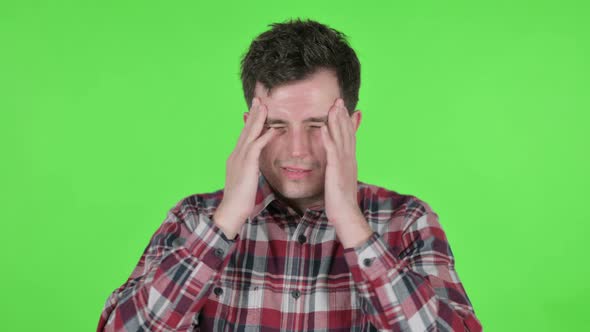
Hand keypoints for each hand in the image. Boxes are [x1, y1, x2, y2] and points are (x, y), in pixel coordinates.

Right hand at [213, 98, 277, 238]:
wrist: (231, 211)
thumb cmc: (240, 200)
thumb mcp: (245, 180)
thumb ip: (250, 170)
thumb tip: (254, 167)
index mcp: (236, 158)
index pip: (244, 136)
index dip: (250, 122)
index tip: (256, 110)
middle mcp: (236, 155)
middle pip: (246, 130)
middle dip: (253, 114)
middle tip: (258, 99)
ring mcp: (240, 159)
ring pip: (250, 134)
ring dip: (258, 119)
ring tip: (264, 106)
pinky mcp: (246, 165)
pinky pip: (256, 147)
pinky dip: (264, 136)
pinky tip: (273, 129)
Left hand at [320, 98, 372, 247]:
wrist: (345, 213)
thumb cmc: (340, 200)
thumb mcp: (341, 179)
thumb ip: (340, 167)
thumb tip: (339, 162)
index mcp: (350, 160)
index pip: (349, 136)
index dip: (346, 121)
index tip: (343, 108)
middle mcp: (349, 158)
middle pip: (346, 132)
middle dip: (342, 115)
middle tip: (339, 100)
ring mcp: (343, 163)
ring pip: (340, 137)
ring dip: (336, 121)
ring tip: (333, 106)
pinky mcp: (336, 169)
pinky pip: (331, 150)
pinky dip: (327, 137)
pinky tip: (322, 127)